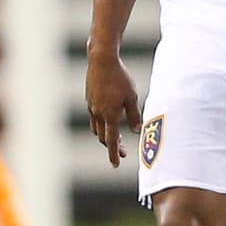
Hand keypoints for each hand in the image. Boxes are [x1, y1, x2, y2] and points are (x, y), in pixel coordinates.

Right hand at [85, 49, 141, 167]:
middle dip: (111, 146)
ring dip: (105, 136)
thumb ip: (134, 115)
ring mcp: (92, 107)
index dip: (114, 154)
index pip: (111, 140)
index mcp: (110, 115)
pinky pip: (94, 117)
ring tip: (115, 138)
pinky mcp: (89, 99)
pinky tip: (108, 119)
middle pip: (103, 137)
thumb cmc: (120, 78)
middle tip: (122, 151)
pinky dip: (101, 123)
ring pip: (96, 128)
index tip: (116, 164)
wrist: (102, 61)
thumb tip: (136, 131)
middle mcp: (98, 113)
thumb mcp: (132, 97)